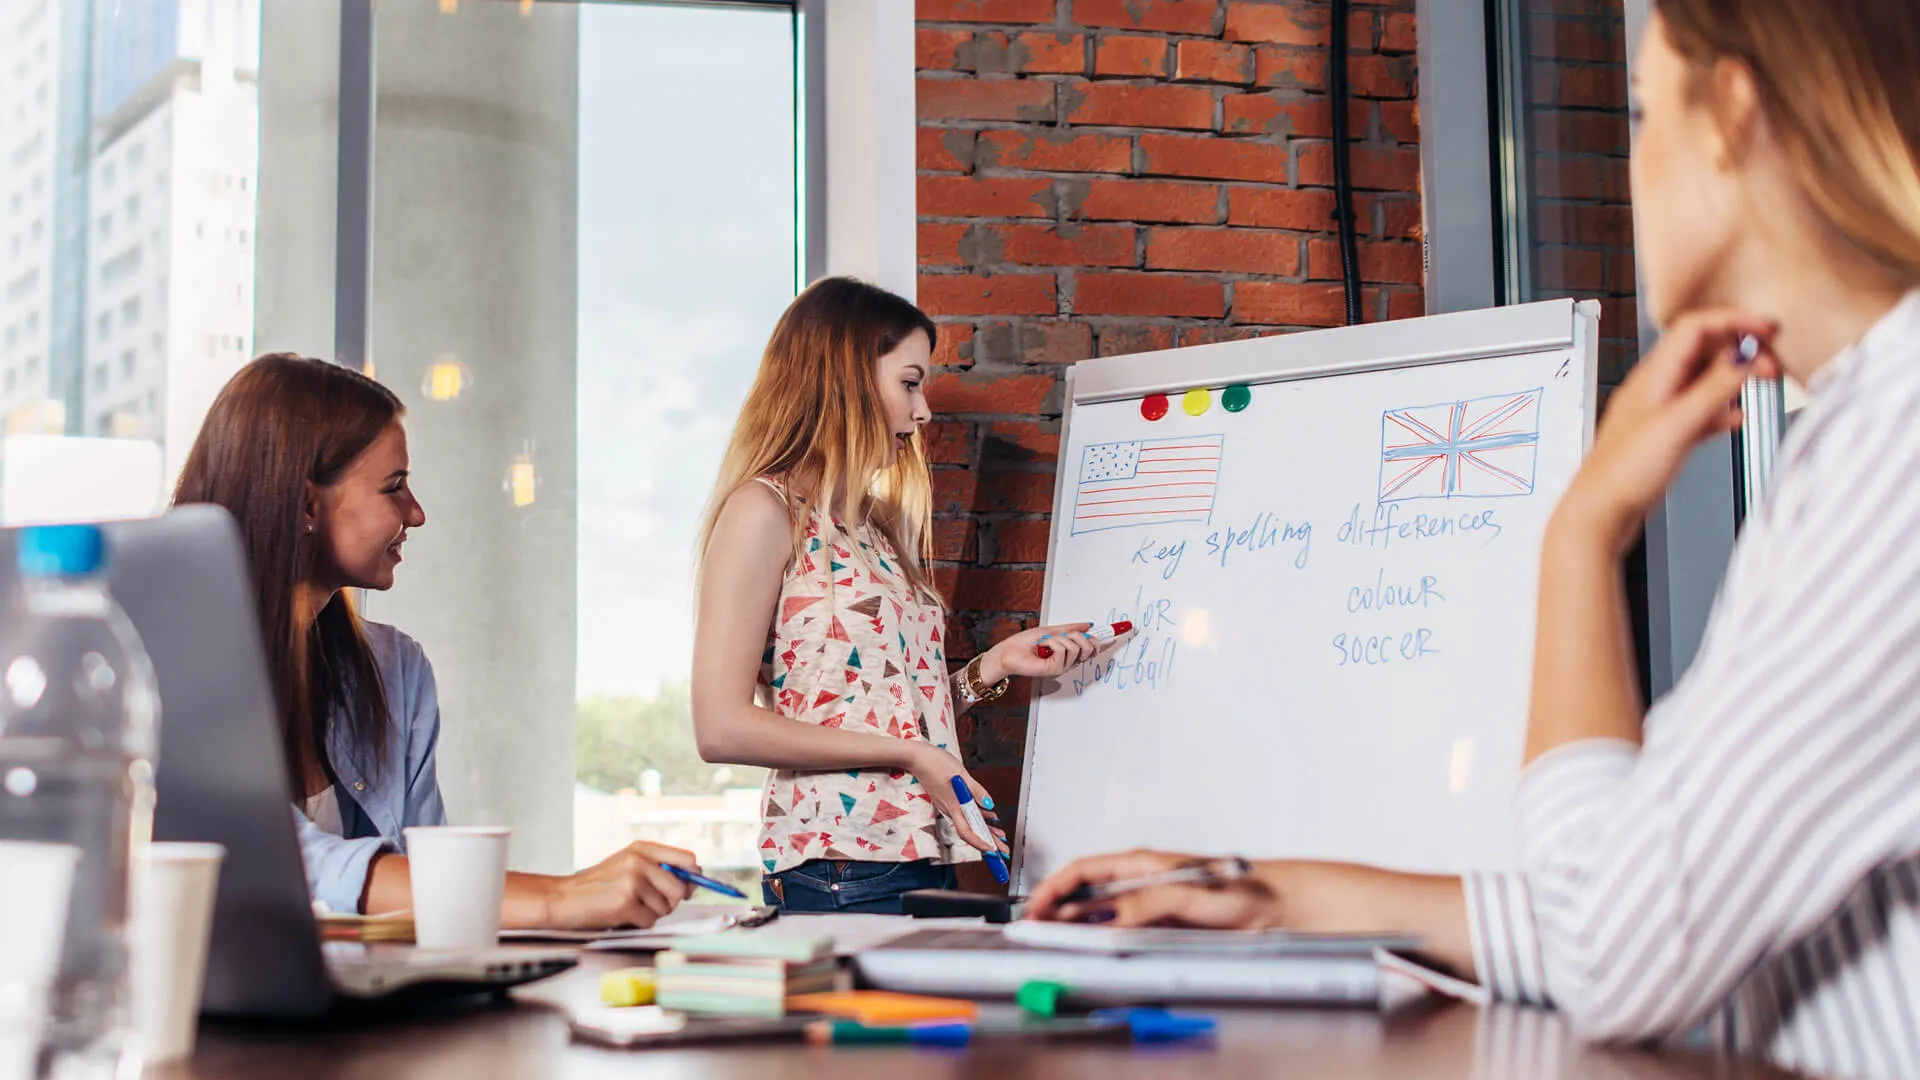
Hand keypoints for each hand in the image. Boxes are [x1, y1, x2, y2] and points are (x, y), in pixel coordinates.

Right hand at [541, 841, 698, 929]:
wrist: (561, 898)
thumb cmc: (595, 886)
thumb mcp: (626, 865)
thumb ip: (656, 869)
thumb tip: (692, 884)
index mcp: (642, 848)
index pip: (687, 859)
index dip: (692, 877)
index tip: (688, 887)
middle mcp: (639, 861)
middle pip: (679, 888)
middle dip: (669, 902)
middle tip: (648, 903)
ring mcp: (632, 881)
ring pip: (665, 907)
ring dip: (651, 913)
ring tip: (628, 907)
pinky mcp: (626, 902)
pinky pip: (650, 921)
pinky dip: (638, 923)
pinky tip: (621, 915)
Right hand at [906, 743, 1008, 855]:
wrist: (917, 758)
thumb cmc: (936, 764)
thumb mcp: (962, 775)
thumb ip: (977, 791)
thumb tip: (990, 805)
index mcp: (953, 806)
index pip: (967, 832)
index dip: (980, 843)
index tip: (992, 850)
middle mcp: (950, 809)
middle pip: (971, 831)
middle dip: (988, 841)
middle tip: (1003, 850)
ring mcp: (949, 805)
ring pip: (969, 822)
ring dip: (985, 830)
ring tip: (1000, 836)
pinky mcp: (949, 799)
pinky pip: (965, 812)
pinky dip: (978, 816)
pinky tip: (989, 815)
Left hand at [979, 623, 1114, 683]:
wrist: (1009, 652)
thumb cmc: (1026, 643)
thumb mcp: (1052, 630)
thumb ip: (1071, 628)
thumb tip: (1089, 624)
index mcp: (1070, 652)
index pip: (1094, 646)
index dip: (1108, 637)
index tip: (1125, 627)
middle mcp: (1070, 661)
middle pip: (1090, 647)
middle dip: (1079, 636)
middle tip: (1064, 635)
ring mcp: (1063, 667)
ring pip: (1076, 647)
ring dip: (1060, 639)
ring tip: (1046, 643)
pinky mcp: (1055, 669)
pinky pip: (1063, 650)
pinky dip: (1053, 643)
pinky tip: (1043, 648)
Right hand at [1024, 849, 1278, 927]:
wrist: (1280, 908)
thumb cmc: (1244, 889)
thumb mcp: (1189, 893)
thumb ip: (1146, 903)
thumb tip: (1107, 916)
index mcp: (1143, 863)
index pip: (1083, 871)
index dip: (1055, 889)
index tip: (1036, 908)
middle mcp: (1143, 882)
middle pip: (1087, 895)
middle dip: (1058, 911)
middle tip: (1039, 933)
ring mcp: (1151, 905)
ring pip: (1103, 916)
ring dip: (1080, 929)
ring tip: (1062, 943)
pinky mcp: (1163, 926)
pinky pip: (1124, 933)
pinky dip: (1105, 942)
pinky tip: (1100, 952)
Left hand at [1559, 309, 1780, 554]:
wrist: (1599, 515)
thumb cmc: (1623, 474)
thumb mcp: (1678, 424)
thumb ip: (1714, 388)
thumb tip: (1744, 355)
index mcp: (1652, 376)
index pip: (1695, 327)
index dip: (1734, 321)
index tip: (1767, 330)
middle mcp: (1653, 389)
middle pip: (1702, 350)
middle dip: (1739, 349)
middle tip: (1771, 366)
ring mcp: (1658, 412)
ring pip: (1702, 380)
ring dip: (1734, 377)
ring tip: (1762, 384)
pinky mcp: (1663, 437)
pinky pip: (1698, 411)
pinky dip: (1721, 409)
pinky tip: (1735, 419)